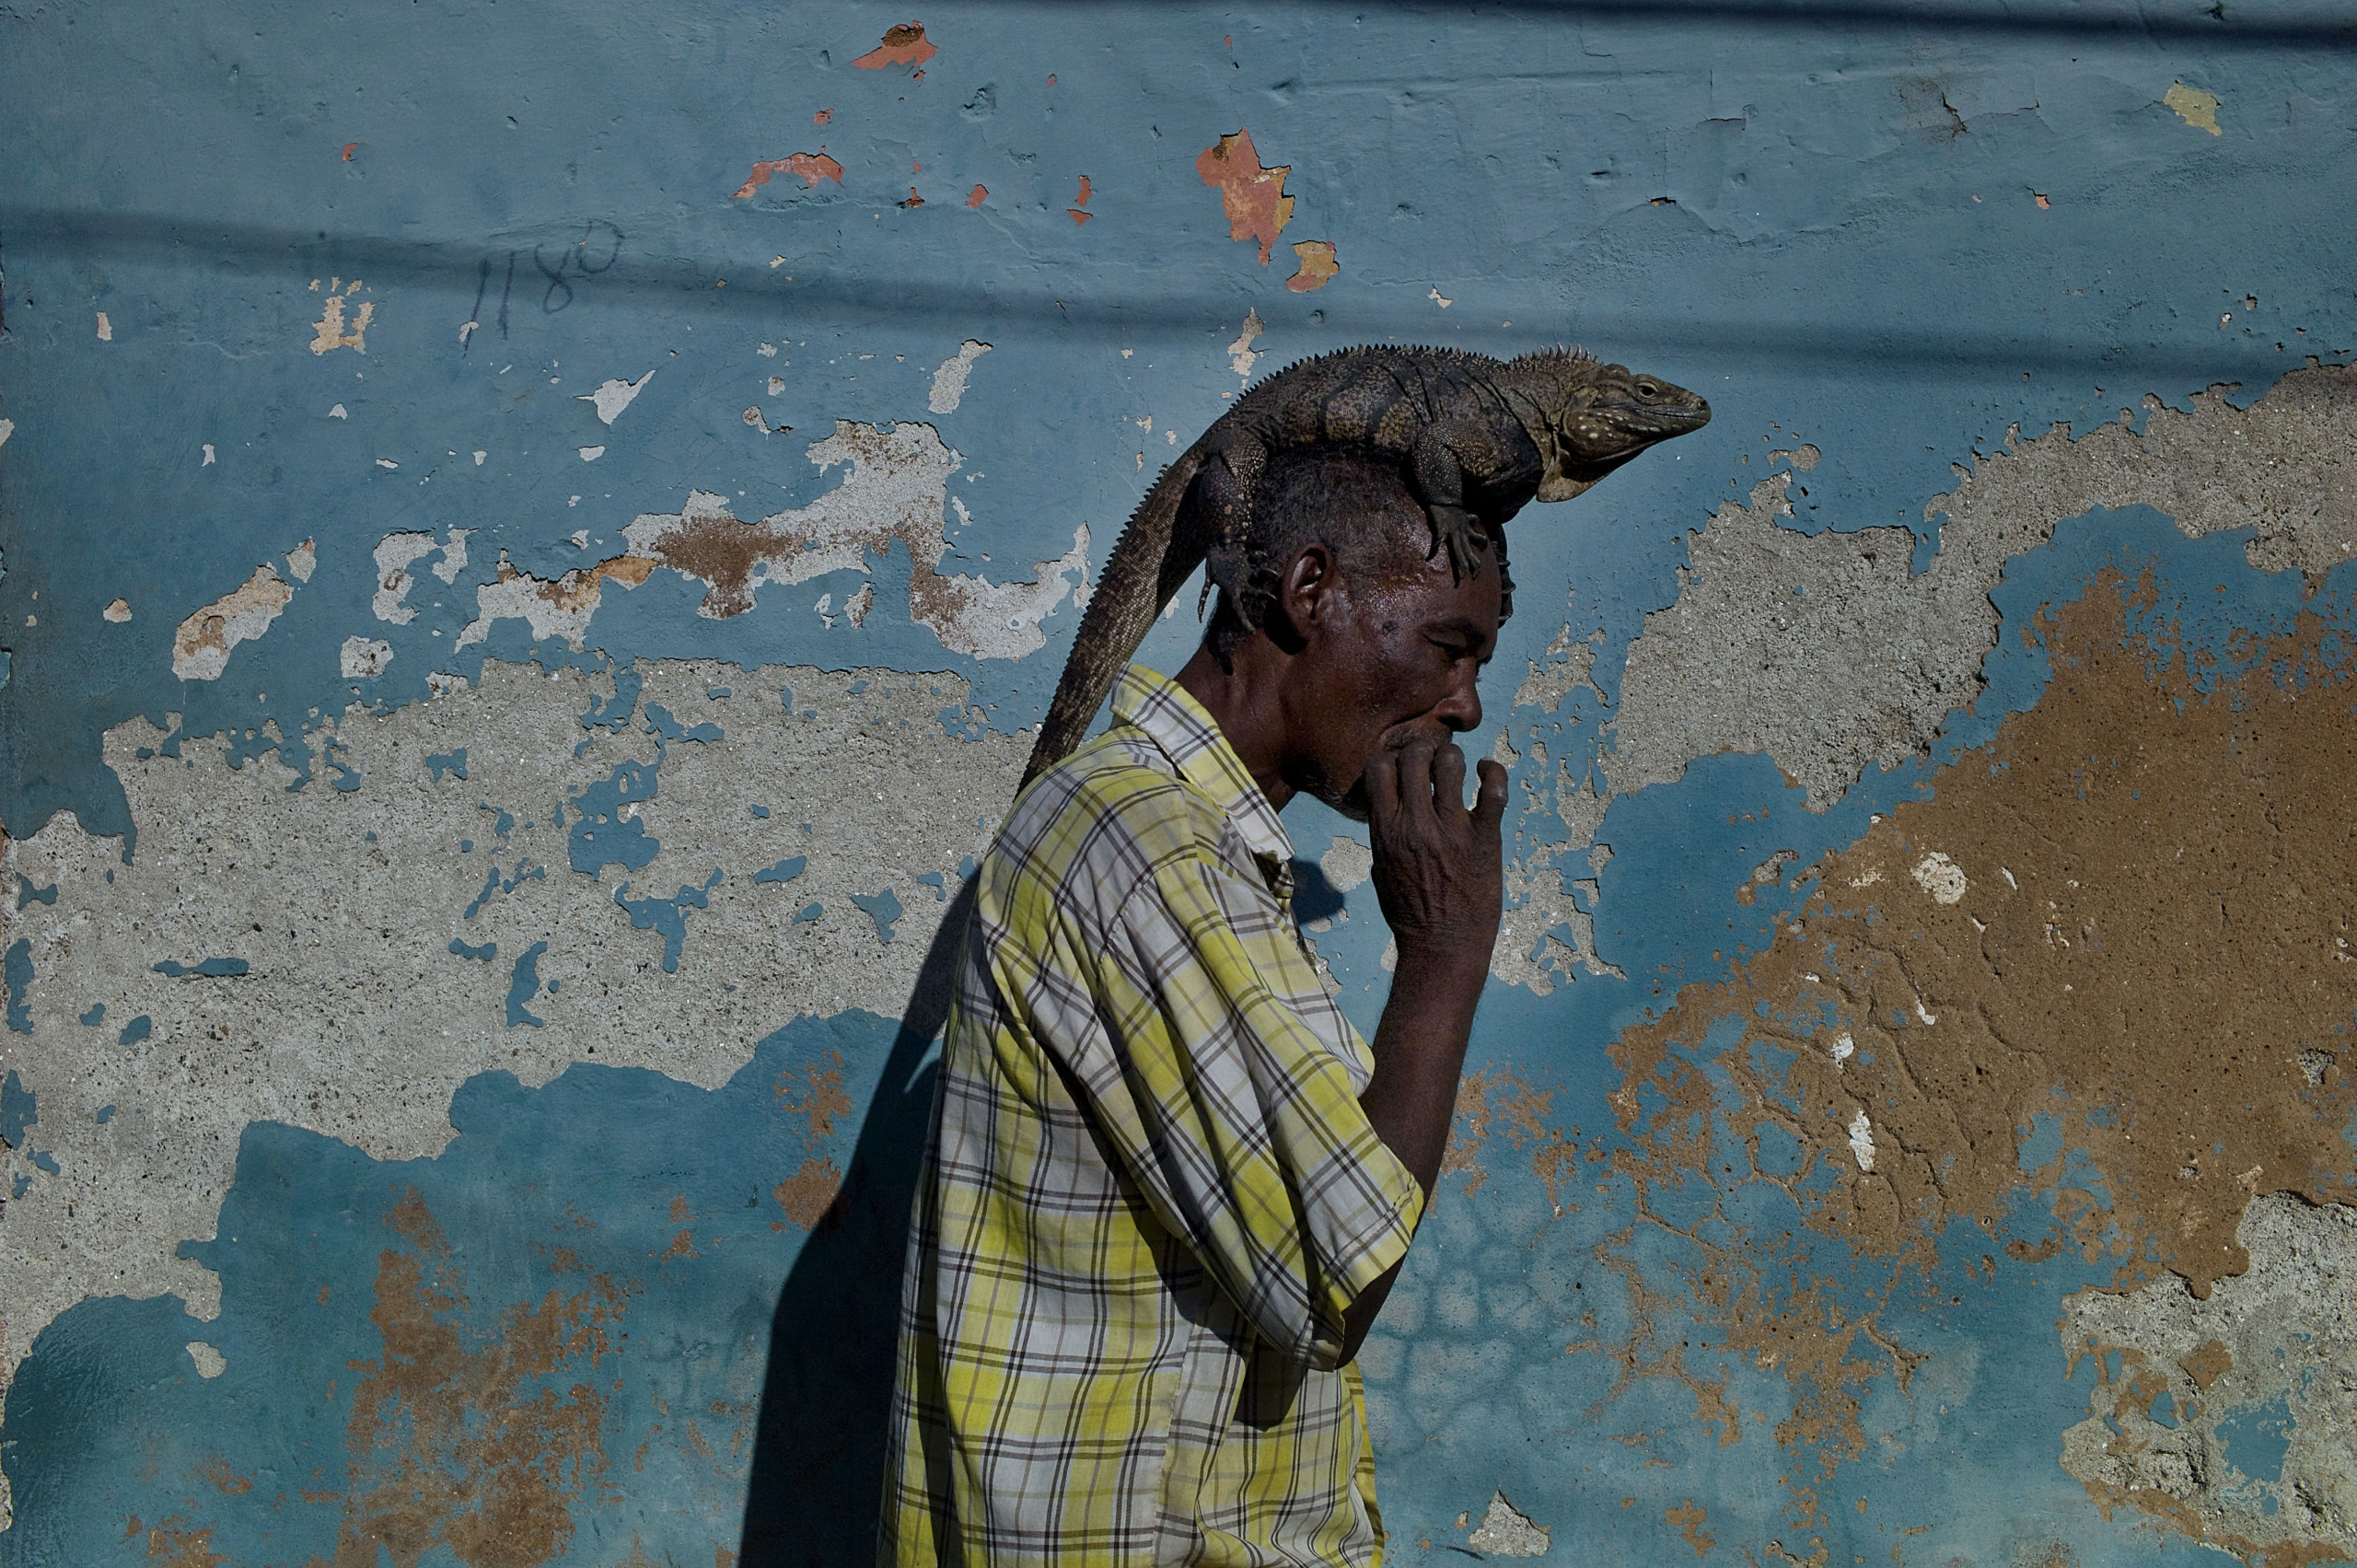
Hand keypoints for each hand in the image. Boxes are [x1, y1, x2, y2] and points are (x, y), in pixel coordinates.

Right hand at [1363, 740, 1505, 973]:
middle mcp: (1416, 824)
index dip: (1391, 759)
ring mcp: (1452, 829)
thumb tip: (1388, 811)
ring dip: (1454, 758)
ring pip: (1451, 763)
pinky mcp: (1485, 838)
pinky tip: (1487, 772)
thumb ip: (1384, 836)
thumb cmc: (1409, 914)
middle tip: (1432, 760)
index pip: (1379, 768)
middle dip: (1422, 750)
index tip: (1402, 768)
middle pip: (1414, 756)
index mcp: (1386, 831)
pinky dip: (1492, 771)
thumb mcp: (1381, 871)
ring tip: (1458, 767)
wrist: (1443, 946)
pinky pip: (1494, 789)